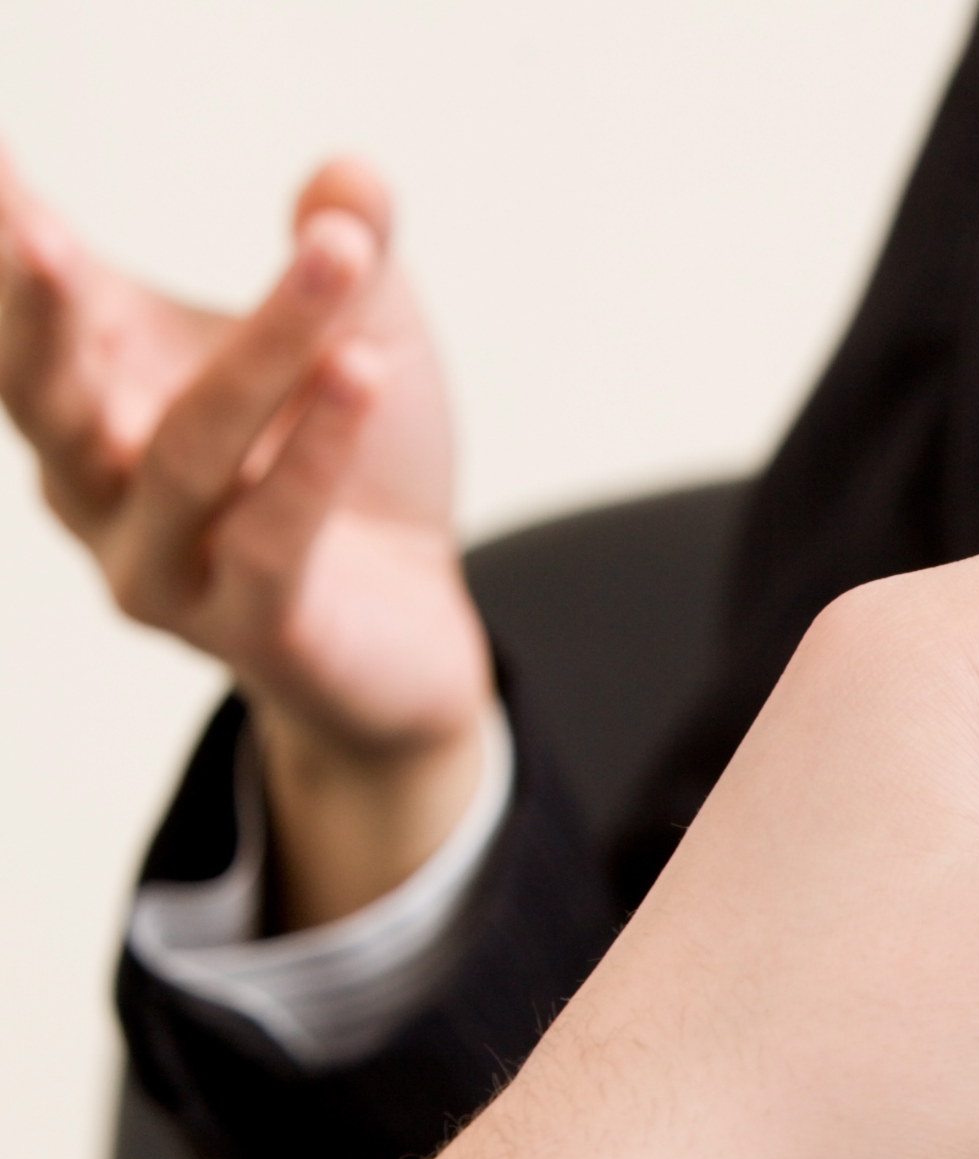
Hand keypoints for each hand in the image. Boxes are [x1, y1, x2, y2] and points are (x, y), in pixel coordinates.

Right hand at [0, 142, 488, 921]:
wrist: (412, 637)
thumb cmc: (358, 473)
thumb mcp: (360, 341)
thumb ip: (344, 256)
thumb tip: (356, 173)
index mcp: (90, 386)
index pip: (21, 298)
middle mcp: (92, 479)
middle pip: (45, 389)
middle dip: (35, 308)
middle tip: (40, 233)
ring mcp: (156, 563)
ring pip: (188, 449)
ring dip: (265, 352)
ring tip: (334, 255)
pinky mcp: (245, 628)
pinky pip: (271, 537)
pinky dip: (317, 453)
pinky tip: (361, 373)